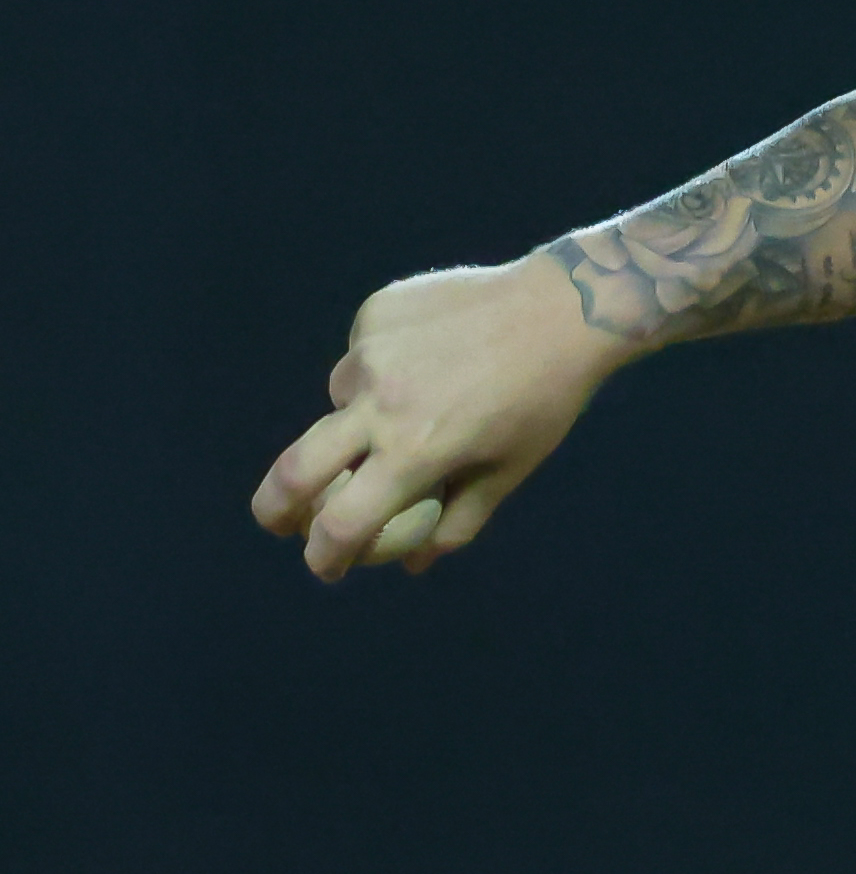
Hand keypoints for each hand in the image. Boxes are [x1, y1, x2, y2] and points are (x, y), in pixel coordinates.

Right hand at [249, 256, 622, 580]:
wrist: (562, 308)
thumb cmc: (543, 400)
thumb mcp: (510, 469)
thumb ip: (457, 522)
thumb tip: (411, 565)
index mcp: (417, 451)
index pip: (342, 523)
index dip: (324, 556)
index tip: (325, 565)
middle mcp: (383, 403)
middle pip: (294, 471)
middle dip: (274, 508)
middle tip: (279, 521)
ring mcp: (373, 353)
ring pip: (338, 401)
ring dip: (358, 417)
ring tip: (424, 399)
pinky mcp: (375, 314)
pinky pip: (361, 354)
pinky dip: (382, 368)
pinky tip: (431, 355)